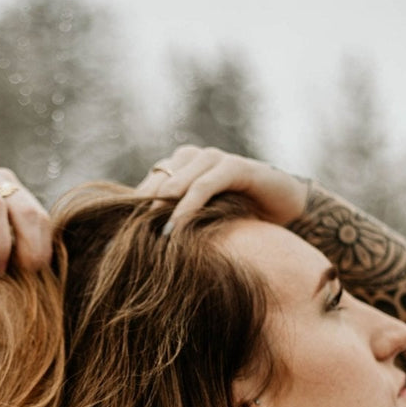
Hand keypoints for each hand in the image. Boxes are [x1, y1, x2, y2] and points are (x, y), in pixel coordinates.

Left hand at [135, 145, 308, 232]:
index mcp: (180, 166)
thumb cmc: (242, 216)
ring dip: (163, 209)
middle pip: (157, 180)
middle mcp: (193, 157)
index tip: (116, 238)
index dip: (132, 209)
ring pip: (178, 180)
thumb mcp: (203, 220)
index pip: (147, 184)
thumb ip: (176, 224)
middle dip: (143, 210)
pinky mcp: (235, 166)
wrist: (289, 209)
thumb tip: (139, 249)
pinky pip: (205, 184)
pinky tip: (178, 226)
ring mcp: (214, 158)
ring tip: (151, 236)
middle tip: (128, 238)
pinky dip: (189, 205)